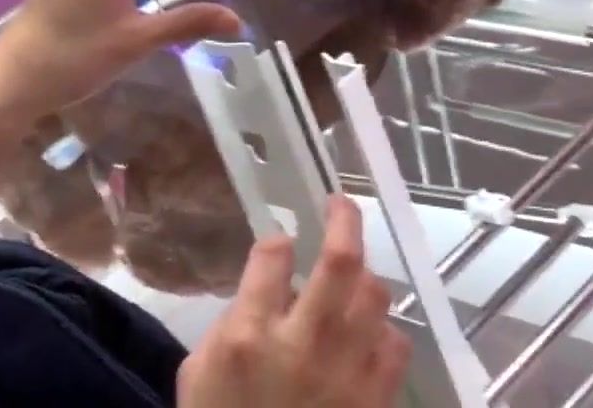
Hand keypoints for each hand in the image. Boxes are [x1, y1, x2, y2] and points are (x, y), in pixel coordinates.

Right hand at [178, 197, 410, 407]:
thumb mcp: (196, 376)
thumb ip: (231, 324)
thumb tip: (268, 290)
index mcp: (249, 336)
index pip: (273, 258)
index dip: (278, 241)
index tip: (282, 240)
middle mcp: (304, 343)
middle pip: (340, 262)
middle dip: (344, 221)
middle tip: (341, 205)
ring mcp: (346, 371)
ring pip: (375, 297)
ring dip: (365, 279)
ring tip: (353, 277)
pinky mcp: (375, 399)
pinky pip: (395, 345)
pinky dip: (384, 332)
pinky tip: (367, 336)